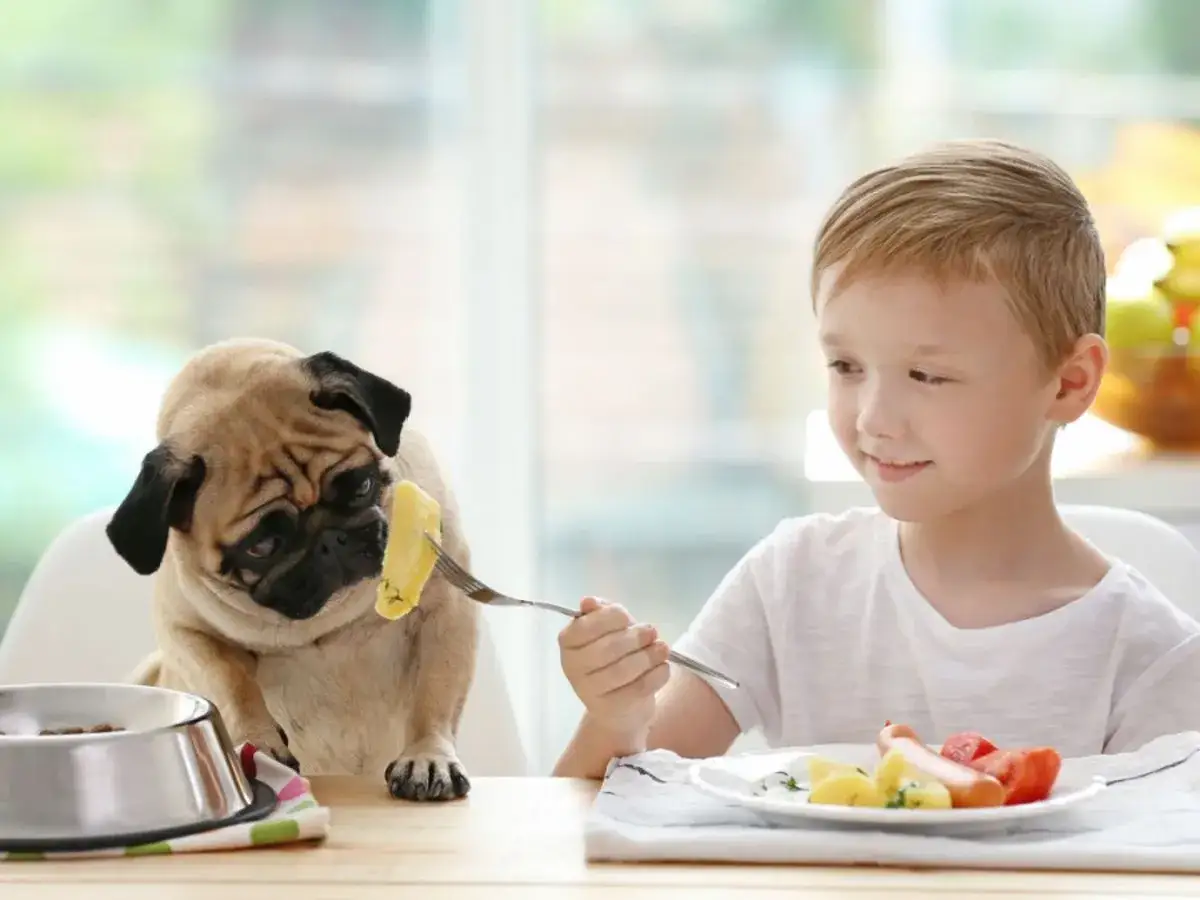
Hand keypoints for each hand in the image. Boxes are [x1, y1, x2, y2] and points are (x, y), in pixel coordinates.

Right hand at [557, 596, 670, 738]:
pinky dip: (656, 675)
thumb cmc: (613, 658)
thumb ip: (601, 613)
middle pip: (607, 648)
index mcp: (568, 642)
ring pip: (624, 669)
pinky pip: (638, 688)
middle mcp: (572, 668)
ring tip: (662, 648)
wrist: (619, 706)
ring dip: (649, 656)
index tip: (627, 618)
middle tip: (652, 631)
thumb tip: (589, 601)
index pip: (586, 626)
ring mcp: (590, 692)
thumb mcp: (608, 630)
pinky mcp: (612, 709)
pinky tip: (663, 667)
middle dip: (635, 637)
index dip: (611, 618)